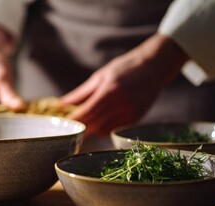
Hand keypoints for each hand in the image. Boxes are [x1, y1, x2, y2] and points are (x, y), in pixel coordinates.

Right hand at [0, 22, 24, 114]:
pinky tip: (17, 106)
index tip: (14, 119)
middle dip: (5, 117)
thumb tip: (17, 107)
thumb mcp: (0, 72)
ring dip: (8, 113)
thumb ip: (8, 91)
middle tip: (20, 114)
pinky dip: (9, 107)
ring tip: (19, 110)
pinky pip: (1, 109)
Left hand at [60, 33, 188, 135]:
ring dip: (90, 128)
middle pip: (93, 124)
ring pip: (102, 130)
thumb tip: (61, 104)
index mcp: (109, 91)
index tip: (61, 122)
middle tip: (67, 126)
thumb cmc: (124, 68)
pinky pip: (112, 129)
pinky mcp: (135, 119)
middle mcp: (121, 105)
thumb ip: (80, 94)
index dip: (72, 120)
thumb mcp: (100, 76)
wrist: (154, 67)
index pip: (86, 113)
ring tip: (83, 121)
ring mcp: (130, 114)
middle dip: (78, 126)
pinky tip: (99, 119)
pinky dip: (102, 127)